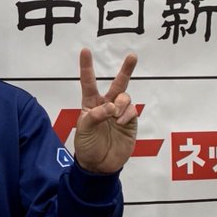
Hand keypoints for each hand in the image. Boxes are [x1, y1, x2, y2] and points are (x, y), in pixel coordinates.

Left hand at [74, 48, 137, 173]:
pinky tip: (120, 123)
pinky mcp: (130, 122)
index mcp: (90, 104)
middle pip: (117, 84)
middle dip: (126, 70)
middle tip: (133, 56)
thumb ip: (95, 115)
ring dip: (121, 103)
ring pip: (125, 97)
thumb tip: (111, 106)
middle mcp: (106, 105)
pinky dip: (127, 114)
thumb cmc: (87, 145)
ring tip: (114, 116)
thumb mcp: (83, 129)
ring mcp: (120, 113)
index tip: (85, 50)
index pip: (88, 82)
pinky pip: (133, 110)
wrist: (99, 165)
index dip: (87, 67)